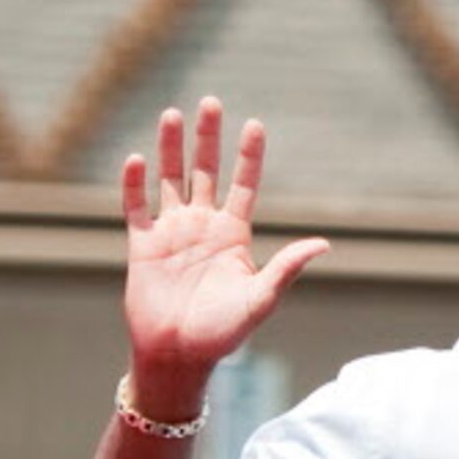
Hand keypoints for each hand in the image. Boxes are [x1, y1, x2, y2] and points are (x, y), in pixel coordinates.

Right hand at [120, 97, 329, 395]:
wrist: (177, 356)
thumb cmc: (222, 334)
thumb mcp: (260, 300)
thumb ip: (286, 269)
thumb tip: (323, 244)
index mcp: (233, 235)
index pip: (243, 185)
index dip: (248, 155)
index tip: (254, 124)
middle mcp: (202, 226)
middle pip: (206, 171)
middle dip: (208, 137)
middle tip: (210, 102)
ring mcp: (171, 233)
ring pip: (170, 179)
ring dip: (170, 148)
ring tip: (172, 114)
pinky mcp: (142, 245)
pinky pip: (136, 207)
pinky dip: (134, 184)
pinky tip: (137, 159)